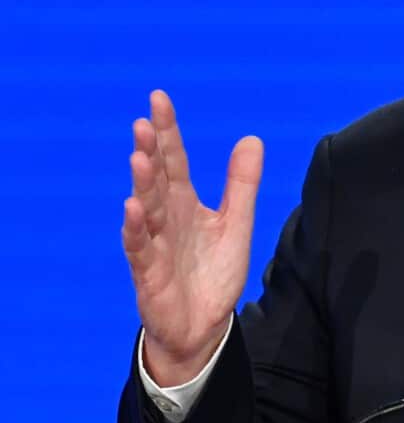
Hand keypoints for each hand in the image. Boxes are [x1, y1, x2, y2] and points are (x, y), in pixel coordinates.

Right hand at [121, 90, 262, 385]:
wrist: (205, 323)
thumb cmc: (214, 271)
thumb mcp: (236, 222)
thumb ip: (242, 183)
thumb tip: (251, 138)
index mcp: (184, 202)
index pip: (174, 159)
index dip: (167, 131)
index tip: (158, 99)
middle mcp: (165, 218)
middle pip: (156, 178)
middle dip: (150, 150)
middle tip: (143, 121)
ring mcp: (155, 244)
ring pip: (146, 208)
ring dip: (142, 184)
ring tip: (140, 157)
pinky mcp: (149, 273)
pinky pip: (140, 248)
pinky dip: (136, 229)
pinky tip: (132, 208)